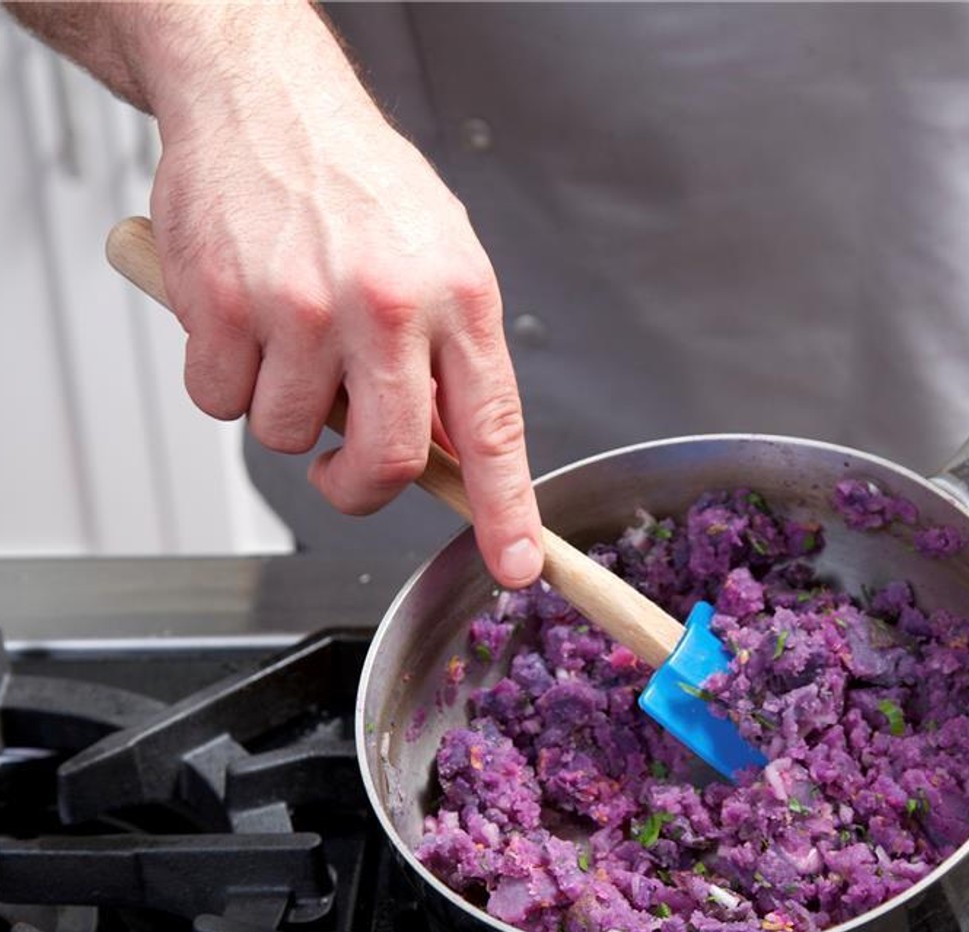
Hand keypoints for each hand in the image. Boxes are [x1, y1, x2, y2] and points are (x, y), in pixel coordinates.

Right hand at [130, 3, 541, 584]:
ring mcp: (303, 307)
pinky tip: (242, 321)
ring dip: (284, 411)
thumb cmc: (356, 184)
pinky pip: (220, 403)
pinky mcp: (223, 305)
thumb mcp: (443, 258)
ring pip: (288, 437)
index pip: (492, 430)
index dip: (504, 510)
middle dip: (359, 487)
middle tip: (342, 470)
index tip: (516, 563)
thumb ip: (452, 357)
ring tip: (290, 339)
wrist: (263, 98)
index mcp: (460, 297)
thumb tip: (453, 453)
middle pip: (388, 460)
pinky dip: (225, 380)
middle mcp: (389, 306)